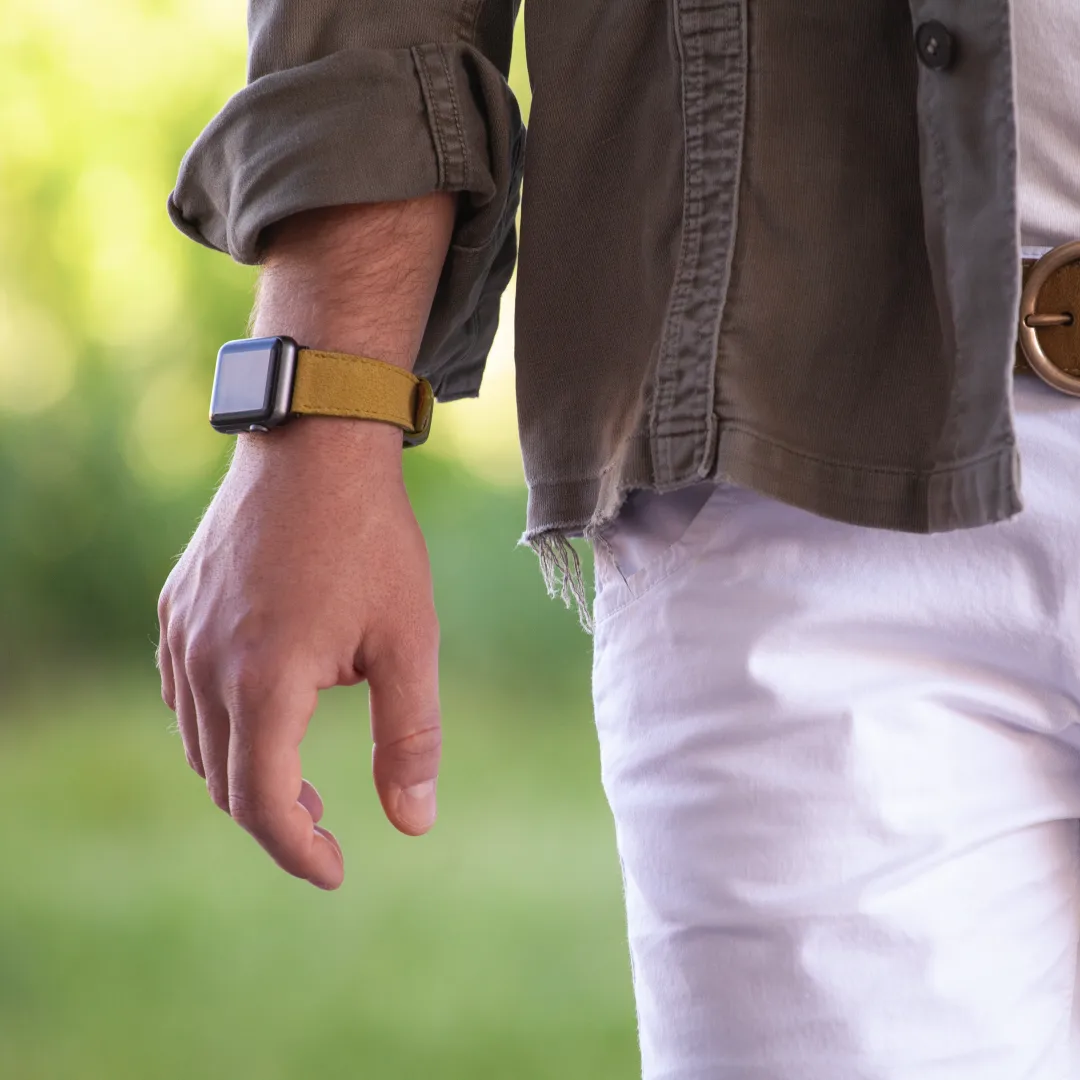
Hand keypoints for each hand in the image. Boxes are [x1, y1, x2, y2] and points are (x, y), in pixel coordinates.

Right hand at [157, 416, 440, 889]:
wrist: (316, 444)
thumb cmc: (372, 540)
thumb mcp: (409, 639)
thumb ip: (410, 737)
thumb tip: (413, 823)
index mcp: (264, 681)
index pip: (263, 804)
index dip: (299, 852)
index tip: (336, 869)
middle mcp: (205, 665)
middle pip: (226, 782)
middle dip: (277, 819)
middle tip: (327, 826)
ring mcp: (182, 634)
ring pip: (199, 742)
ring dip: (246, 776)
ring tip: (301, 783)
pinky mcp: (176, 608)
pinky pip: (182, 695)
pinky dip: (219, 729)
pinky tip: (262, 716)